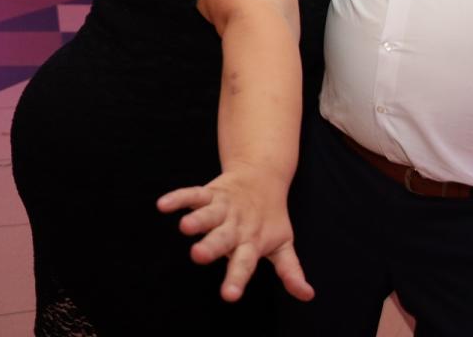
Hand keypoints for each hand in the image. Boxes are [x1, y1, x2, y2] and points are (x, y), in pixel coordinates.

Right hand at [157, 164, 313, 302]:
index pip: (245, 263)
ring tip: (185, 227)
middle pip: (223, 238)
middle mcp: (236, 225)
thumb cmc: (270, 219)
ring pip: (209, 214)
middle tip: (198, 256)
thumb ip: (290, 271)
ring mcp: (223, 207)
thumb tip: (308, 295)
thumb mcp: (283, 244)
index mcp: (252, 242)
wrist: (264, 175)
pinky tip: (163, 204)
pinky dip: (179, 197)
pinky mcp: (211, 193)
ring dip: (198, 219)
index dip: (237, 279)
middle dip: (212, 246)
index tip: (228, 296)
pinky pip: (193, 194)